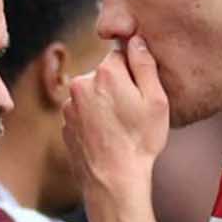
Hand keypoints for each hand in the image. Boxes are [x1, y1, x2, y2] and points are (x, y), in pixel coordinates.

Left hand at [63, 37, 172, 221]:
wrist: (112, 181)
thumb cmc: (139, 142)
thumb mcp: (156, 101)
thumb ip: (145, 65)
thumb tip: (136, 41)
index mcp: (105, 73)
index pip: (120, 55)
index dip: (134, 73)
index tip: (140, 92)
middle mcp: (81, 84)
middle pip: (104, 75)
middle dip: (117, 88)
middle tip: (132, 114)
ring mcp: (69, 105)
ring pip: (92, 95)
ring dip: (103, 105)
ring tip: (119, 129)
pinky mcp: (65, 124)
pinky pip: (82, 113)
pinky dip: (93, 121)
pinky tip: (107, 138)